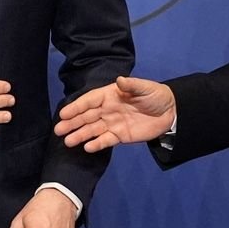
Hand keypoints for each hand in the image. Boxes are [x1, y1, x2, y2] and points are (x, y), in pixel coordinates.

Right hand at [53, 76, 175, 151]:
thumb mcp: (145, 88)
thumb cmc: (155, 96)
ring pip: (92, 130)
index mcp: (110, 95)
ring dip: (80, 135)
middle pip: (86, 116)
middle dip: (72, 123)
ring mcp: (112, 123)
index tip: (64, 114)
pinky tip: (87, 147)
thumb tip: (120, 80)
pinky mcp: (120, 136)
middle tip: (58, 130)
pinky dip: (96, 144)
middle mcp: (107, 109)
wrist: (170, 112)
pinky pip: (105, 140)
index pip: (89, 101)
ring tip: (67, 142)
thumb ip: (132, 85)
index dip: (76, 107)